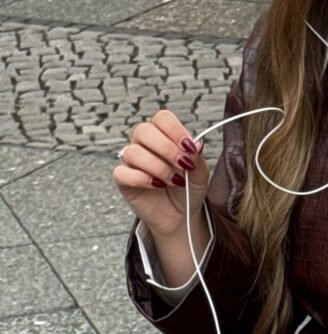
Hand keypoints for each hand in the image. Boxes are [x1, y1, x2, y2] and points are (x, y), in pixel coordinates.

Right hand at [113, 111, 209, 239]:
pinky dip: (141, 179)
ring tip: (174, 181)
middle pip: (144, 130)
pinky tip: (156, 185)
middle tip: (183, 164)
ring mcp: (132, 161)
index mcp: (164, 136)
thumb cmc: (189, 189)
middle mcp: (145, 144)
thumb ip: (197, 157)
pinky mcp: (123, 180)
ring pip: (133, 152)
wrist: (181, 215)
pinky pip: (122, 172)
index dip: (175, 130)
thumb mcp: (200, 174)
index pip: (162, 118)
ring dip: (157, 167)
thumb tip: (196, 143)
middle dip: (166, 148)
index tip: (189, 147)